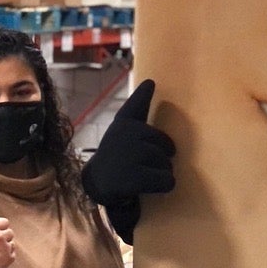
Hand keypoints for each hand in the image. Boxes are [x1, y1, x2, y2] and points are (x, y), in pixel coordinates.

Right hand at [82, 80, 175, 243]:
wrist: (98, 184)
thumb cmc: (117, 153)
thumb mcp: (123, 128)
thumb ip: (138, 105)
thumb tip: (151, 80)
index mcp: (125, 122)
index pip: (137, 107)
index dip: (143, 96)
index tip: (150, 83)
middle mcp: (126, 135)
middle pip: (168, 147)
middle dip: (161, 159)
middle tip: (142, 164)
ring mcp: (130, 155)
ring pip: (168, 165)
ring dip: (161, 173)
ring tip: (141, 175)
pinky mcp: (134, 177)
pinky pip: (168, 181)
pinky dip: (164, 186)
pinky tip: (147, 187)